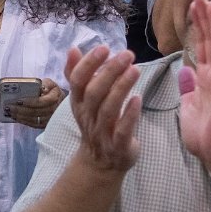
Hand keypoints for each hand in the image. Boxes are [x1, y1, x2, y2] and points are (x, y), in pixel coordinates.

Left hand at [4, 79, 64, 129]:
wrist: (60, 102)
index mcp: (56, 97)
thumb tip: (39, 88)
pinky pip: (34, 125)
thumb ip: (45, 84)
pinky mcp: (46, 125)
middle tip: (9, 107)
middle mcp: (55, 110)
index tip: (18, 100)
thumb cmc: (52, 91)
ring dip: (21, 116)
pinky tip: (15, 117)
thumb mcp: (50, 84)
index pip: (42, 101)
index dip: (30, 102)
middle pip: (36, 112)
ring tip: (10, 112)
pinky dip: (24, 121)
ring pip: (34, 120)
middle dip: (21, 110)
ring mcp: (51, 119)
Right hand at [64, 44, 140, 174]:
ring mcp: (102, 133)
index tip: (104, 47)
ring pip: (108, 109)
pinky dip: (130, 115)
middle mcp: (87, 117)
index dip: (89, 64)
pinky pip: (122, 130)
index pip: (78, 81)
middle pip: (94, 93)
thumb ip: (78, 74)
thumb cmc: (96, 123)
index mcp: (79, 104)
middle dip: (109, 72)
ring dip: (121, 88)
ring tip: (135, 69)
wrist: (101, 164)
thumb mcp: (84, 100)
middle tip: (127, 54)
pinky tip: (138, 98)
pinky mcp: (118, 147)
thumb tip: (72, 49)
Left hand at [177, 0, 210, 179]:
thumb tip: (185, 71)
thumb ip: (188, 89)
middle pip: (210, 41)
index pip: (201, 46)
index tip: (193, 5)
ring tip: (209, 3)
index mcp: (207, 79)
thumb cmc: (206, 135)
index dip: (197, 25)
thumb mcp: (189, 107)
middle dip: (205, 17)